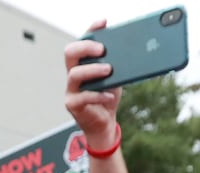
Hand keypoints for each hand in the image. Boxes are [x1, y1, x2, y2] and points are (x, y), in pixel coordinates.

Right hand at [64, 23, 119, 148]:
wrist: (105, 123)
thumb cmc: (108, 98)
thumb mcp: (115, 77)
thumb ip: (116, 65)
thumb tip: (129, 52)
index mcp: (83, 63)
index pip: (82, 41)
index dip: (91, 30)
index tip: (103, 23)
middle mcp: (73, 73)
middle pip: (70, 52)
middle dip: (86, 48)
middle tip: (102, 50)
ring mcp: (71, 89)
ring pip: (74, 74)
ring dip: (92, 70)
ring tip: (108, 70)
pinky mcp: (73, 105)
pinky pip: (82, 97)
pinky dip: (98, 95)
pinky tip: (109, 95)